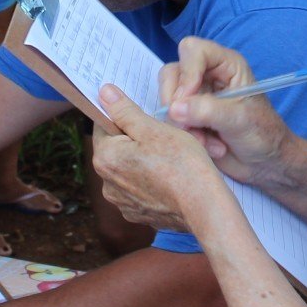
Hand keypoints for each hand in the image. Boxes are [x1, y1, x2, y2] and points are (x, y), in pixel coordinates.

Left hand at [92, 86, 230, 232]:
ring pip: (129, 170)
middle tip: (162, 137)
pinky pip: (139, 190)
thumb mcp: (153, 129)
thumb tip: (104, 93)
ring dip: (142, 162)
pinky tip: (169, 179)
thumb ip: (124, 111)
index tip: (143, 117)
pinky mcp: (138, 214)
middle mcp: (107, 183)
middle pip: (116, 150)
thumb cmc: (181, 164)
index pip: (103, 126)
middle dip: (135, 140)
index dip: (123, 116)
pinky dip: (150, 182)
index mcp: (105, 158)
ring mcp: (122, 202)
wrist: (204, 207)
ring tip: (169, 159)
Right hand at [157, 37, 295, 187]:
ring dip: (182, 124)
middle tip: (190, 125)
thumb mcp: (239, 120)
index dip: (187, 72)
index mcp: (226, 64)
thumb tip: (174, 108)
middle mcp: (208, 75)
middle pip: (172, 73)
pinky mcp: (188, 116)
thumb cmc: (263, 134)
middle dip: (178, 103)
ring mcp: (196, 95)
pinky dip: (186, 135)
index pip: (193, 50)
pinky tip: (208, 145)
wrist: (263, 162)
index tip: (187, 98)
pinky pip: (171, 120)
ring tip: (206, 141)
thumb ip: (207, 111)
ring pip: (168, 99)